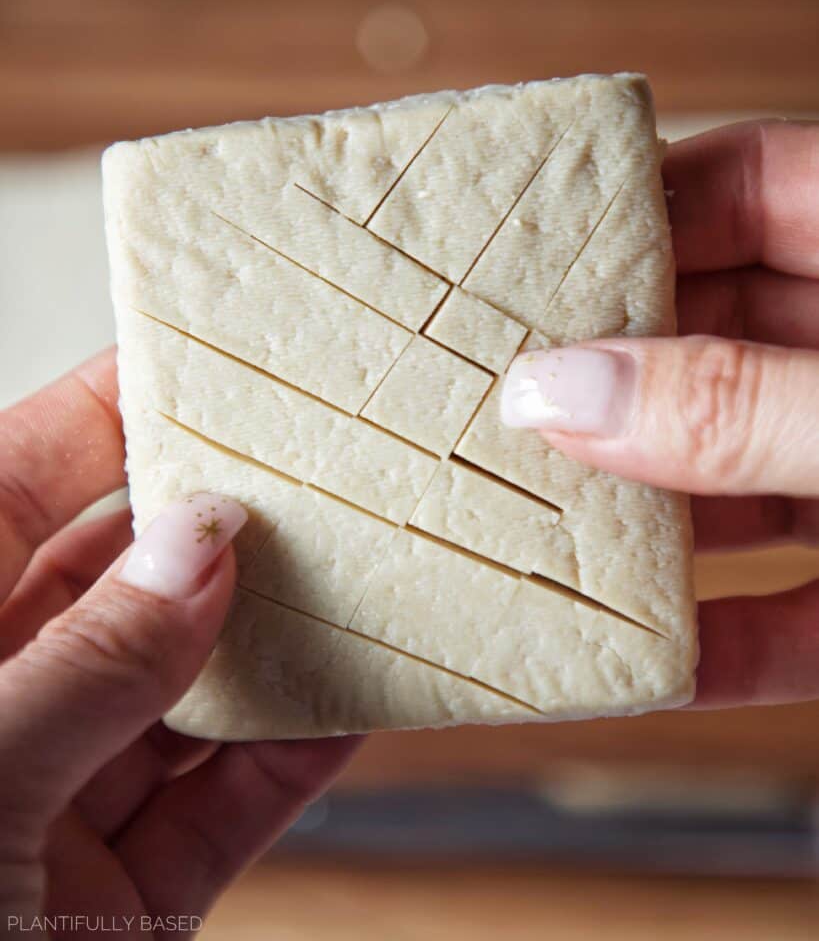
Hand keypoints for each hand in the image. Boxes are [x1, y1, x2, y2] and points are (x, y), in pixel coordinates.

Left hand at [0, 351, 358, 935]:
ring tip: (371, 574)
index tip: (219, 363)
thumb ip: (87, 659)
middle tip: (328, 474)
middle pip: (136, 575)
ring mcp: (68, 789)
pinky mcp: (127, 887)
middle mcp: (5, 692)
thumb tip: (199, 540)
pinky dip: (301, 749)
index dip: (123, 409)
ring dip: (286, 638)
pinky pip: (232, 796)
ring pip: (199, 685)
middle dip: (231, 528)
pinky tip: (363, 695)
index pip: (34, 470)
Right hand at [501, 119, 818, 709]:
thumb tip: (558, 392)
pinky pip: (790, 614)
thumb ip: (741, 405)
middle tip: (485, 400)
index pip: (743, 189)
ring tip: (524, 532)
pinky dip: (723, 645)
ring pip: (734, 483)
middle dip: (604, 383)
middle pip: (712, 344)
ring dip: (641, 523)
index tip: (514, 254)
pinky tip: (644, 663)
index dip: (629, 212)